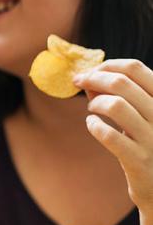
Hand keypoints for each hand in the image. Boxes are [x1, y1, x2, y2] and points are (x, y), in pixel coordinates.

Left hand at [74, 59, 152, 208]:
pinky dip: (94, 125)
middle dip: (93, 79)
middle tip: (79, 83)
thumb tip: (90, 78)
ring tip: (91, 108)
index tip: (90, 70)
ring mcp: (152, 138)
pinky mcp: (138, 159)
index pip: (136, 68)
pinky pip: (109, 135)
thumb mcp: (142, 115)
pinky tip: (91, 124)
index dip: (108, 65)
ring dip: (95, 102)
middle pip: (121, 83)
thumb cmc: (149, 143)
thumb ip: (122, 96)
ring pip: (115, 105)